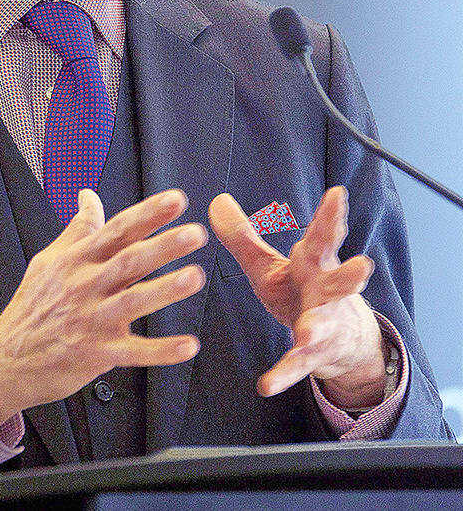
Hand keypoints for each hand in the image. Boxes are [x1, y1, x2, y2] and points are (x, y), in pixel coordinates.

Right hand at [0, 188, 206, 426]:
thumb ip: (77, 229)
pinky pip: (133, 352)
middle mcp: (85, 286)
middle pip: (128, 261)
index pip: (116, 230)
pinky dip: (160, 351)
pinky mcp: (96, 353)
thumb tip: (89, 196)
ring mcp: (91, 320)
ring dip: (165, 289)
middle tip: (195, 233)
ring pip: (132, 301)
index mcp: (77, 260)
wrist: (6, 359)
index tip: (175, 201)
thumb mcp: (49, 261)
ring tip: (194, 276)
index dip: (147, 214)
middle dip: (163, 245)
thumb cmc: (33, 306)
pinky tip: (187, 345)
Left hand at [208, 186, 386, 408]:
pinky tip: (265, 385)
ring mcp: (322, 326)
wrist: (337, 341)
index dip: (331, 216)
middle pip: (338, 281)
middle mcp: (324, 294)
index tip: (339, 194)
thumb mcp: (269, 264)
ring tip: (308, 332)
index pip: (323, 237)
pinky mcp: (310, 356)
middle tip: (363, 266)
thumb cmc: (300, 291)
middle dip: (350, 275)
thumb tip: (217, 200)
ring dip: (317, 328)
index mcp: (312, 265)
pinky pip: (295, 366)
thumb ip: (242, 236)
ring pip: (323, 326)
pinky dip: (282, 374)